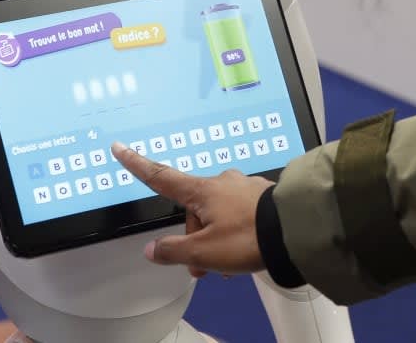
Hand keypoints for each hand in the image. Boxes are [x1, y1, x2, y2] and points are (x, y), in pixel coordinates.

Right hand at [111, 142, 272, 277]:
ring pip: (218, 214)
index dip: (137, 165)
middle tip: (204, 266)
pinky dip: (236, 233)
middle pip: (194, 210)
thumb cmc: (248, 238)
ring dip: (217, 239)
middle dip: (195, 238)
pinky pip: (239, 215)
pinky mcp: (262, 196)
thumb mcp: (204, 252)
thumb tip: (152, 249)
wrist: (295, 230)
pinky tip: (246, 250)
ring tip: (229, 265)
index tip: (120, 148)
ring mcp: (243, 187)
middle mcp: (221, 182)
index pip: (160, 177)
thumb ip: (174, 251)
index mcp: (202, 191)